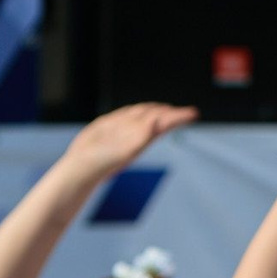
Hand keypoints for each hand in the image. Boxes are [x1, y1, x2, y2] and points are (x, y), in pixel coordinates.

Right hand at [64, 103, 197, 177]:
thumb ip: (141, 136)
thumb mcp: (125, 150)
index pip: (166, 123)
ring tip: (169, 110)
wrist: (83, 166)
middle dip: (173, 114)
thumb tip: (156, 122)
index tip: (193, 113)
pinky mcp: (110, 126)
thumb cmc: (104, 162)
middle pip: (159, 119)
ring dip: (157, 112)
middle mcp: (136, 133)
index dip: (179, 117)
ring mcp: (123, 130)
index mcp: (144, 137)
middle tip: (188, 113)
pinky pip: (127, 116)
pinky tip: (143, 113)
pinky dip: (138, 112)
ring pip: (144, 115)